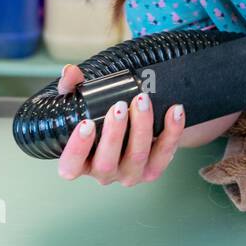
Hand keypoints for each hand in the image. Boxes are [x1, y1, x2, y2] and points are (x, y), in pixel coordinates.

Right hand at [54, 64, 239, 185]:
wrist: (130, 129)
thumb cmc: (99, 120)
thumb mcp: (81, 104)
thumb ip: (71, 88)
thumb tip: (70, 72)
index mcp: (81, 163)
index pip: (71, 166)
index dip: (77, 148)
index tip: (86, 123)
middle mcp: (104, 173)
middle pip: (106, 162)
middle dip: (114, 133)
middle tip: (118, 107)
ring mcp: (129, 174)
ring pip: (137, 157)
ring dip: (141, 127)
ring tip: (142, 101)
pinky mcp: (153, 170)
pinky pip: (165, 153)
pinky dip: (172, 131)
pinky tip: (174, 110)